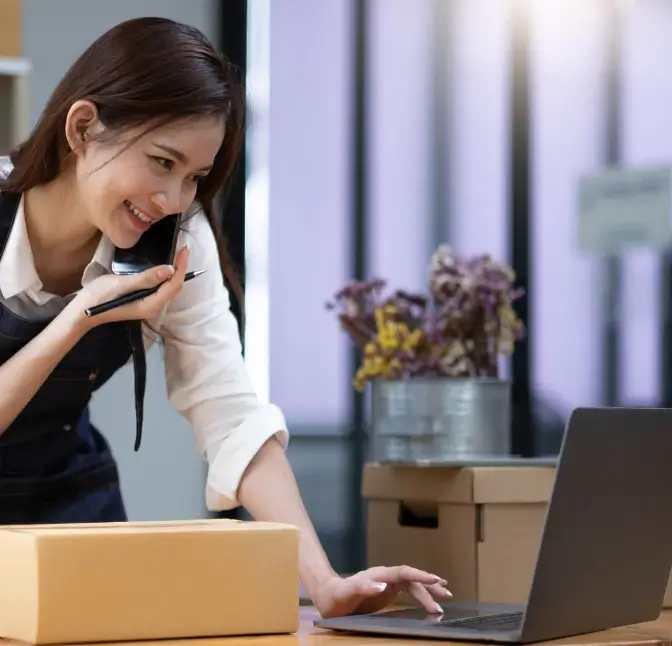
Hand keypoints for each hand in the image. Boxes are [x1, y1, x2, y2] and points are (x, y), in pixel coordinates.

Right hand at [67, 245, 189, 330]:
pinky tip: (165, 266)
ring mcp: (149, 306)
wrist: (83, 311)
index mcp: (151, 305)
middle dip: (181, 268)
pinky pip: (161, 288)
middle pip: (174, 287)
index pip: (174, 285)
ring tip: (177, 254)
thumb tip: (169, 270)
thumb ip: (145, 279)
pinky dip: (166, 276)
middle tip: (182, 248)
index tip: (184, 249)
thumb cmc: (99, 297)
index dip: (181, 267)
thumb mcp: (121, 285)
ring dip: (175, 272)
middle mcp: (154, 308)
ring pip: (169, 288)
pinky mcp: (144, 301)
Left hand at [312, 566, 452, 618]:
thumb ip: (364, 587)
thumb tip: (383, 585)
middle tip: (447, 595)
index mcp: (379, 574)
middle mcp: (386, 577)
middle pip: (412, 579)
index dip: (420, 576)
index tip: (436, 580)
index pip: (405, 573)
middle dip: (429, 586)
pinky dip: (420, 596)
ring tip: (445, 599)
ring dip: (428, 592)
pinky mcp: (387, 592)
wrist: (329, 597)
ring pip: (412, 585)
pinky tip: (429, 601)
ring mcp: (387, 584)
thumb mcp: (347, 593)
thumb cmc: (336, 596)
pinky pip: (408, 592)